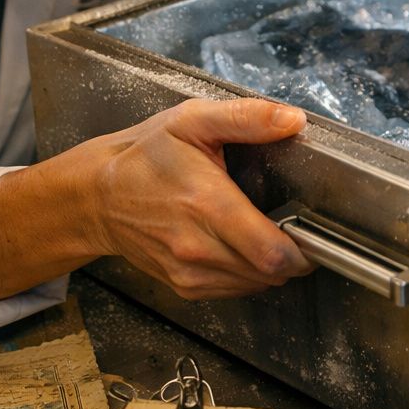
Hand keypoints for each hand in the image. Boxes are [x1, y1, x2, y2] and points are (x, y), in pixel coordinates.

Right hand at [82, 99, 313, 298]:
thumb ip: (247, 118)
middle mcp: (197, 247)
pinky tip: (239, 245)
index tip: (311, 231)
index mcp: (207, 205)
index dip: (303, 249)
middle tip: (292, 228)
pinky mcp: (183, 286)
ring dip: (269, 266)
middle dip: (292, 256)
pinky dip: (246, 274)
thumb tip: (292, 120)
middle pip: (269, 274)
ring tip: (264, 233)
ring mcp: (188, 271)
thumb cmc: (146, 156)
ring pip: (254, 285)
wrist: (97, 196)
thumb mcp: (193, 120)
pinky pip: (233, 290)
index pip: (272, 253)